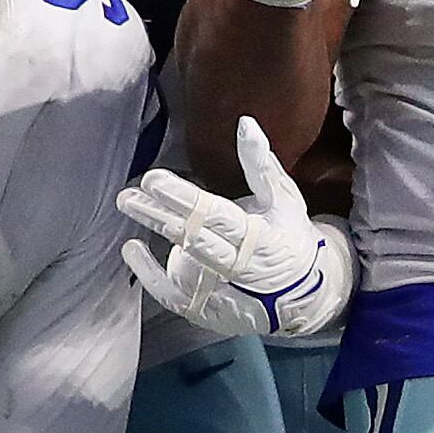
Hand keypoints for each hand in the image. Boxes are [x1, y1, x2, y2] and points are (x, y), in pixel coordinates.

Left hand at [121, 116, 356, 338]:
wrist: (305, 293)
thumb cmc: (290, 237)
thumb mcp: (284, 198)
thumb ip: (261, 163)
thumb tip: (245, 123)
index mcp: (260, 236)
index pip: (215, 215)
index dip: (183, 198)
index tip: (154, 178)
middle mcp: (239, 266)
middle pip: (192, 236)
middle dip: (160, 212)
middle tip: (130, 192)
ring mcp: (221, 291)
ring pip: (178, 262)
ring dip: (153, 231)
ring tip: (128, 203)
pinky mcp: (207, 309)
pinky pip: (172, 295)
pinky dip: (149, 274)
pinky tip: (130, 248)